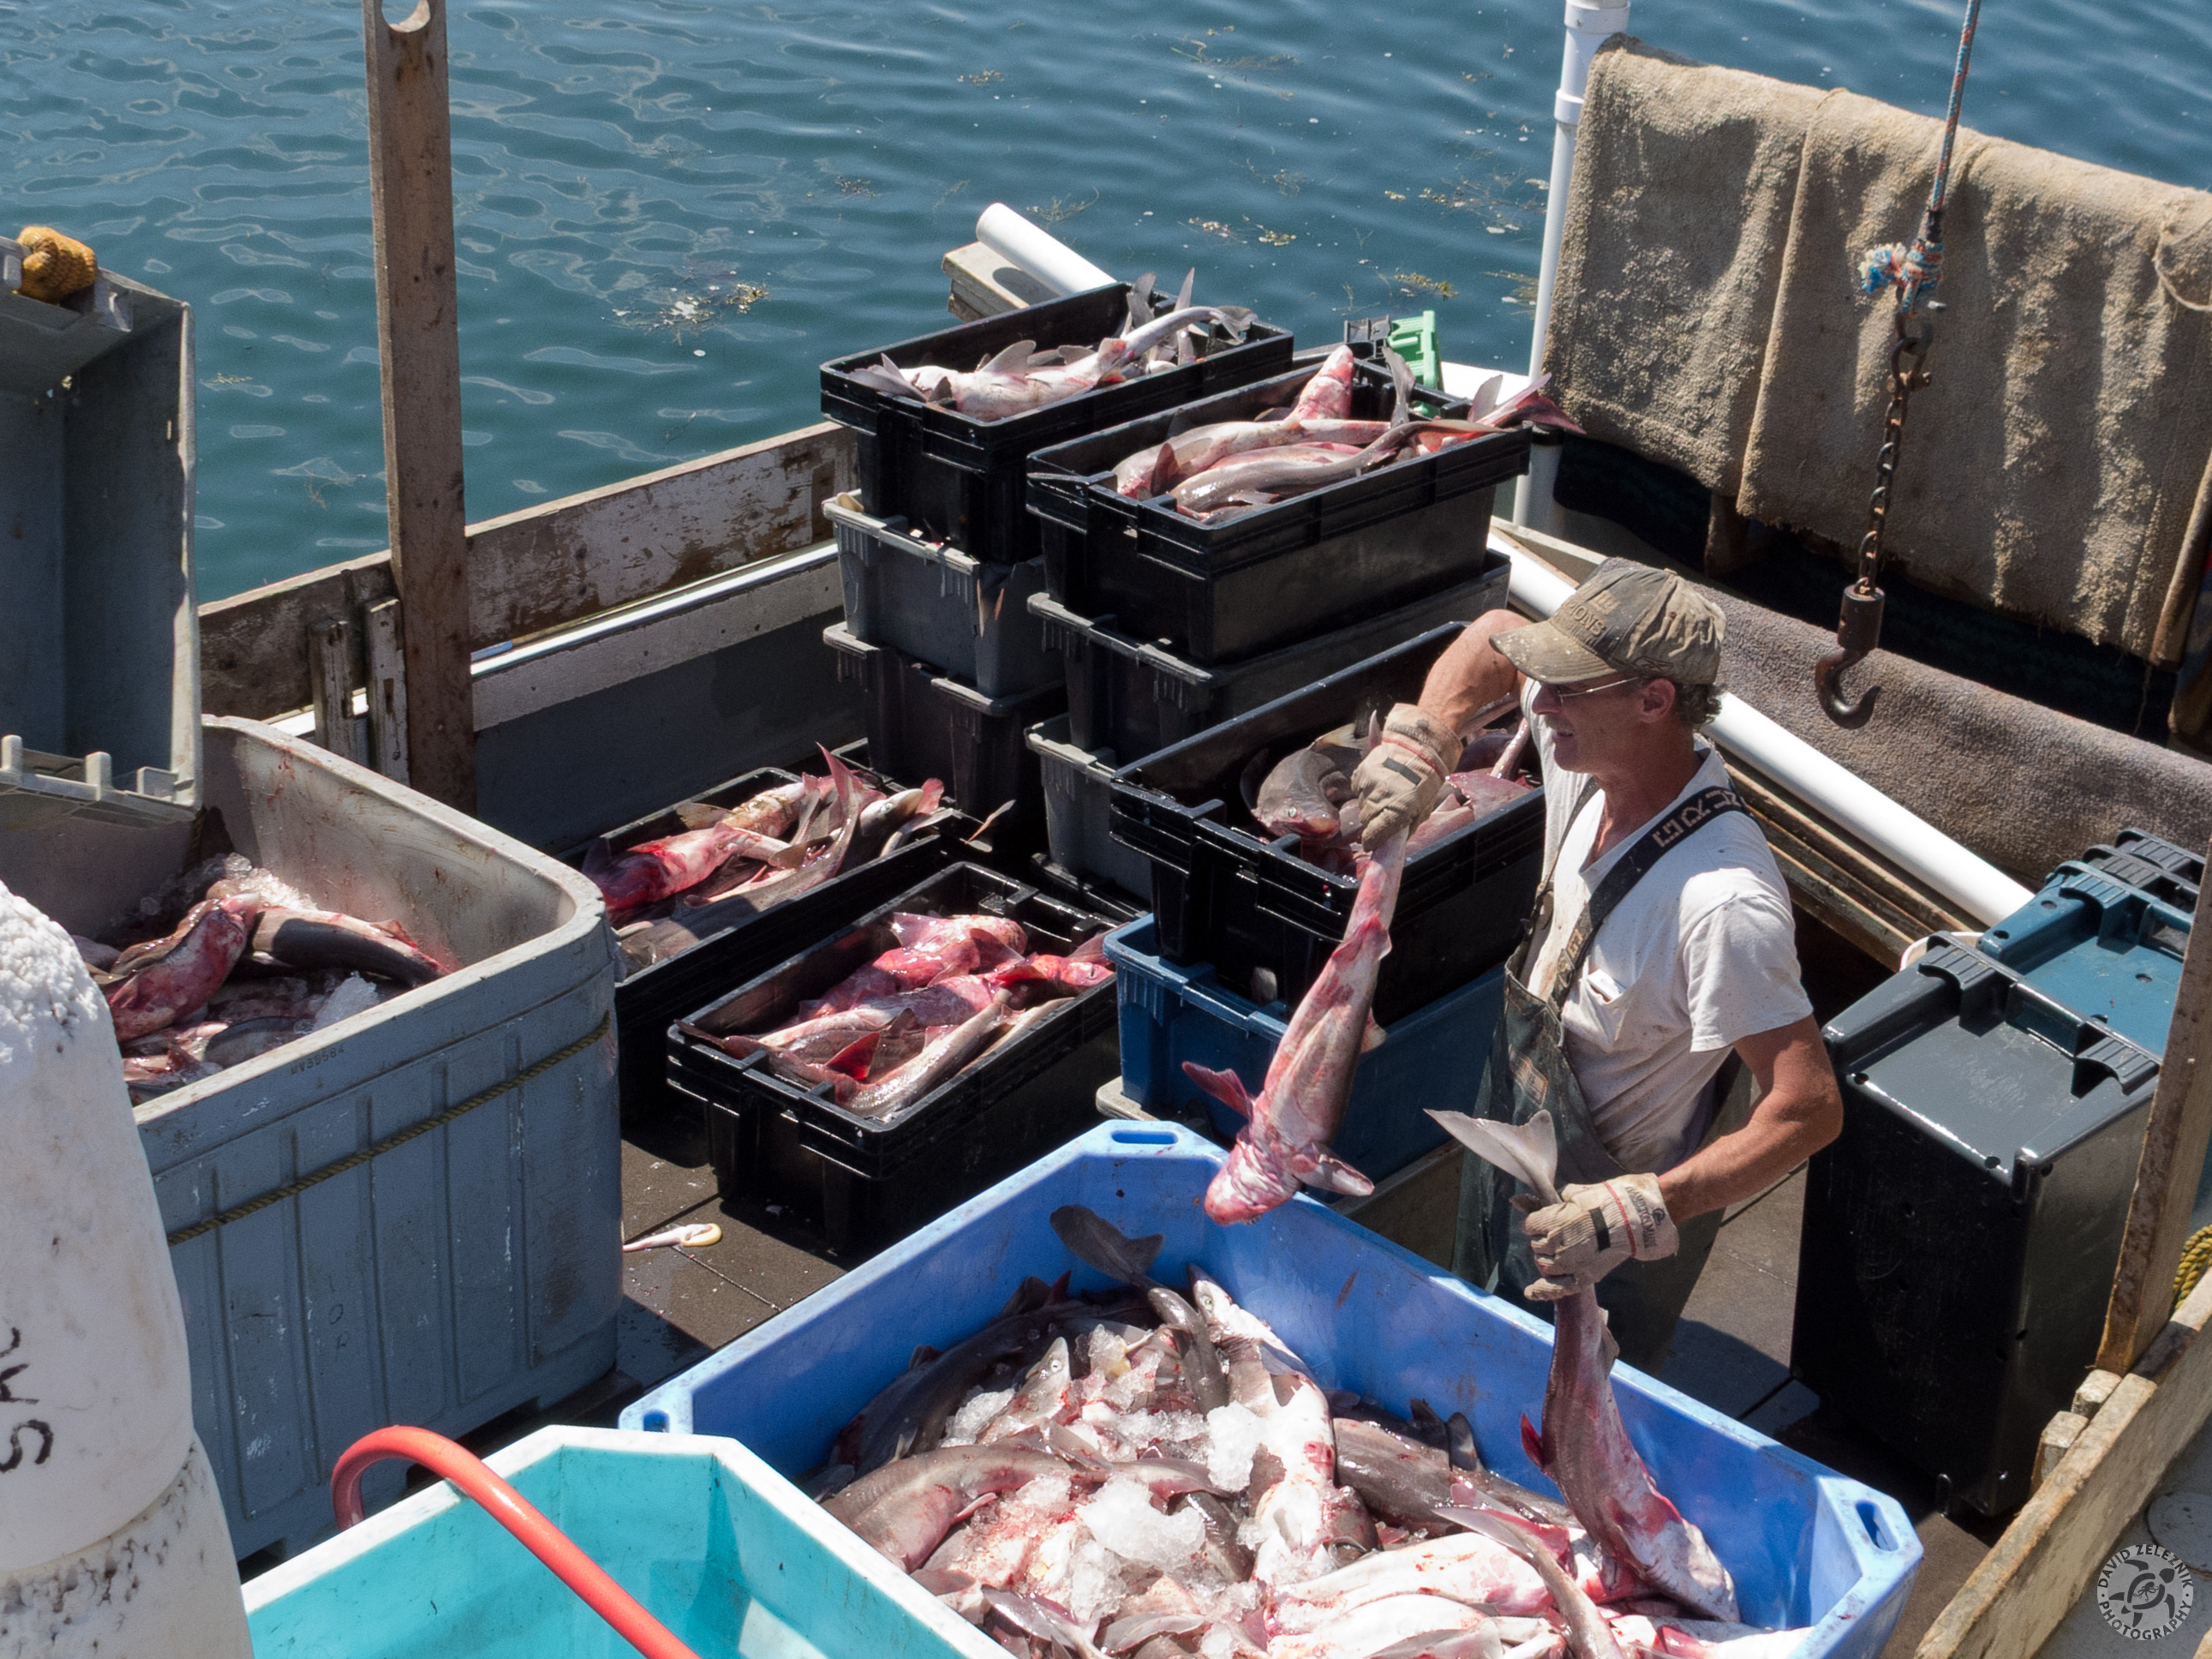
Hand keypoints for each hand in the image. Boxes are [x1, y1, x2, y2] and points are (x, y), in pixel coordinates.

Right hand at [1347, 704, 1458, 848]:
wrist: (1418, 747)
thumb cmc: (1425, 780)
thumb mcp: (1423, 808)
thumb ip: (1407, 827)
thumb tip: (1393, 841)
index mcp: (1397, 810)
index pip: (1374, 834)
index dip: (1372, 841)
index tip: (1372, 843)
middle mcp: (1379, 798)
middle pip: (1366, 819)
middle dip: (1374, 821)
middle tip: (1385, 813)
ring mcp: (1368, 784)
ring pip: (1361, 804)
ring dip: (1370, 804)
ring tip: (1385, 794)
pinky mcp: (1361, 772)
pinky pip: (1358, 789)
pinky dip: (1365, 790)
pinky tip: (1378, 784)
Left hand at [1520, 1174, 1676, 1299]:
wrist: (1637, 1220)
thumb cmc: (1608, 1201)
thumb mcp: (1576, 1193)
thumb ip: (1549, 1201)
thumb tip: (1517, 1200)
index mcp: (1554, 1221)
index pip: (1530, 1225)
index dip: (1535, 1222)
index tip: (1541, 1221)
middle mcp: (1558, 1244)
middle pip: (1537, 1246)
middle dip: (1542, 1240)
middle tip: (1557, 1235)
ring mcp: (1571, 1263)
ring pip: (1544, 1266)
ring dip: (1547, 1260)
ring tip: (1559, 1253)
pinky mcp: (1584, 1277)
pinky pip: (1559, 1289)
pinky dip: (1543, 1291)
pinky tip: (1531, 1293)